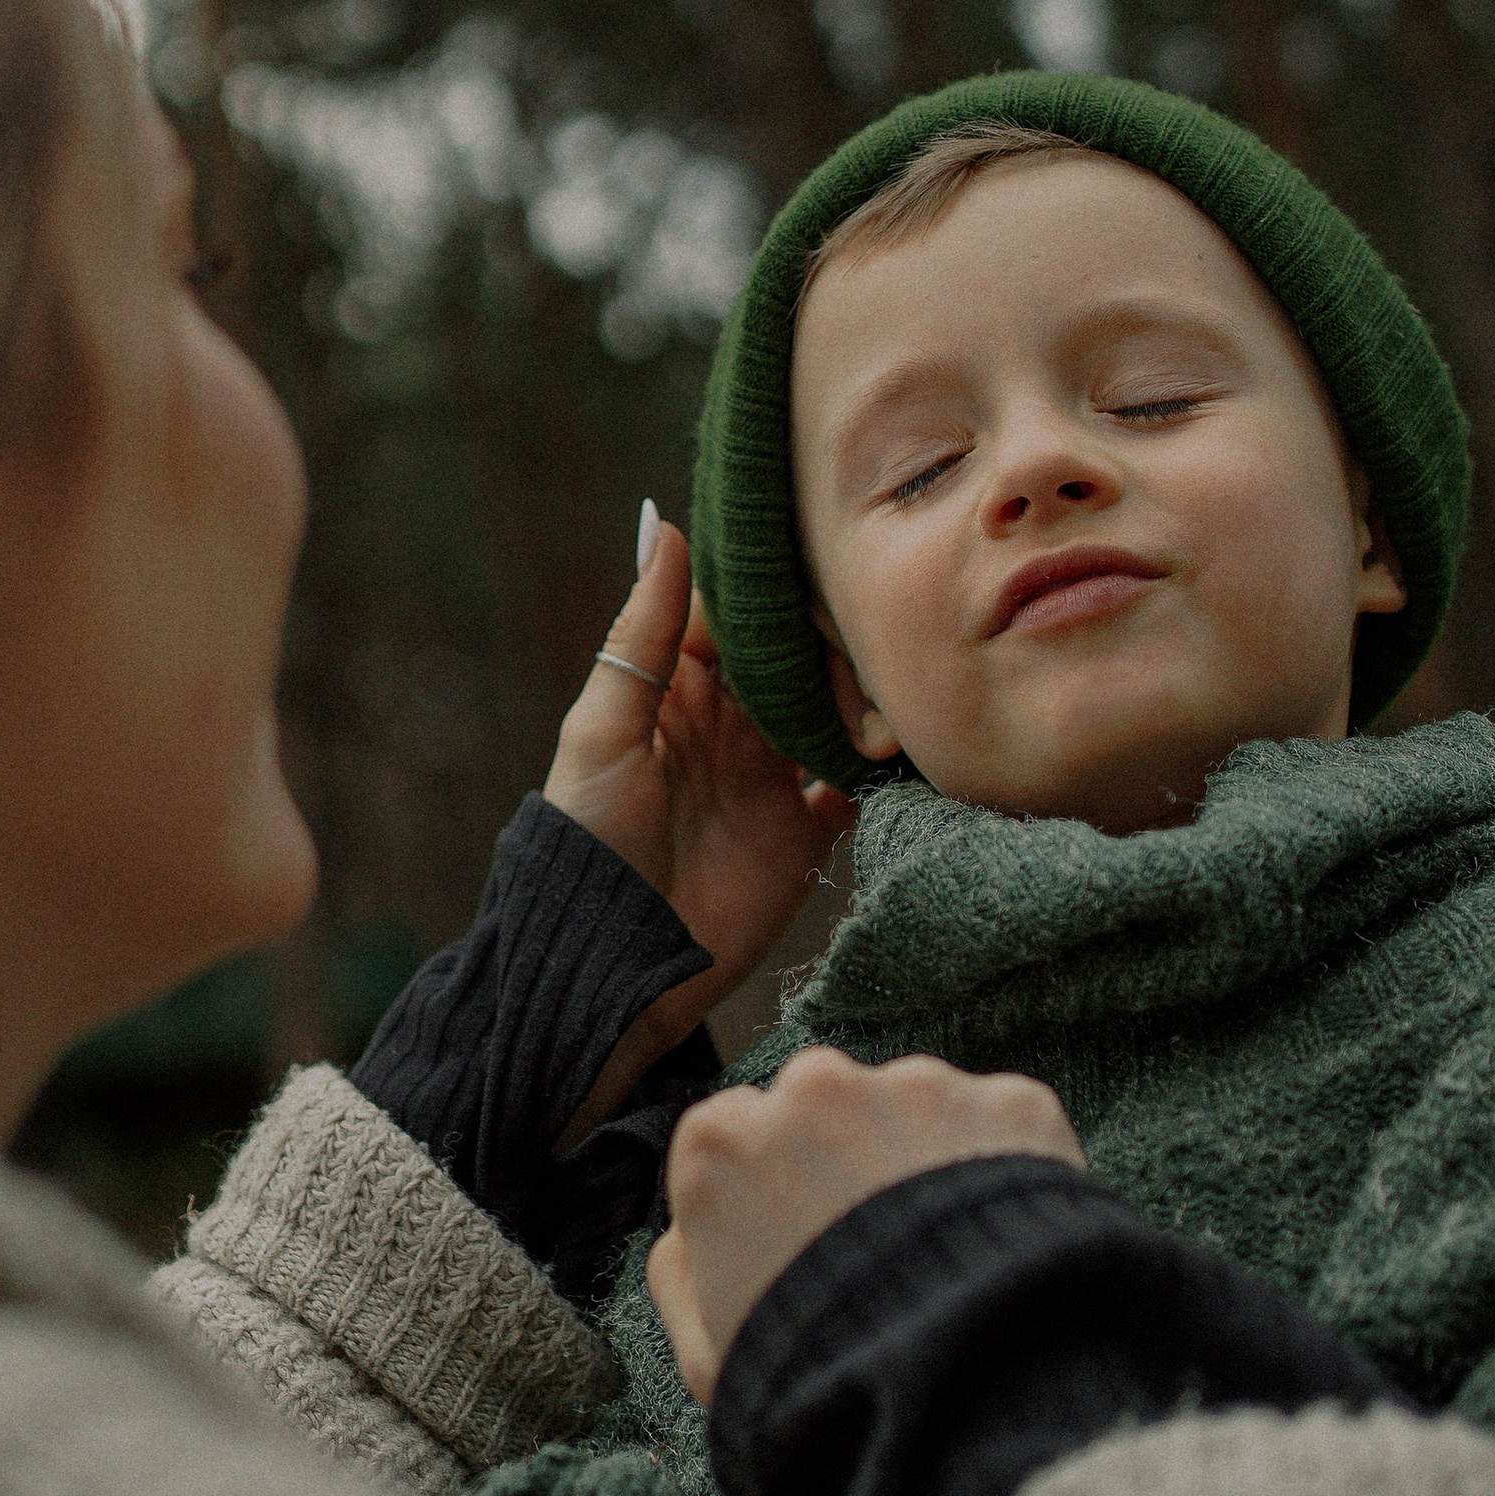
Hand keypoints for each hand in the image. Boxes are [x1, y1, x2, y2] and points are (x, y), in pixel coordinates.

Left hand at [546, 510, 851, 1129]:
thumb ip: (643, 637)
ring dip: (864, 701)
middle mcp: (730, 727)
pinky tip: (905, 748)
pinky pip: (858, 788)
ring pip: (836, 713)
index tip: (821, 554)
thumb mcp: (603, 734)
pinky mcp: (804, 839)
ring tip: (889, 696)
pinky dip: (884, 768)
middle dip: (832, 644)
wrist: (612, 968)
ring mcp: (771, 781)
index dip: (776, 587)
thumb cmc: (589, 844)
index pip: (738, 617)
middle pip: (798, 659)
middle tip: (866, 642)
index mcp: (678, 693)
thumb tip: (664, 527)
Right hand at [648, 1046, 1085, 1404]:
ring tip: (947, 1261)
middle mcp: (815, 1088)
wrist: (962, 1395)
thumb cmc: (820, 1384)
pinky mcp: (1010, 1102)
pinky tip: (1006, 1249)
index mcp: (722, 1141)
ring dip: (927, 1163)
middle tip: (880, 1252)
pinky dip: (1009, 1173)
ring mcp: (918, 1087)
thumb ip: (679, 1273)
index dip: (768, 1192)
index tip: (798, 1242)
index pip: (736, 1135)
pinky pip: (1002, 1128)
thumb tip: (684, 1232)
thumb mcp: (706, 1353)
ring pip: (916, 1110)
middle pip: (825, 1108)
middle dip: (847, 1159)